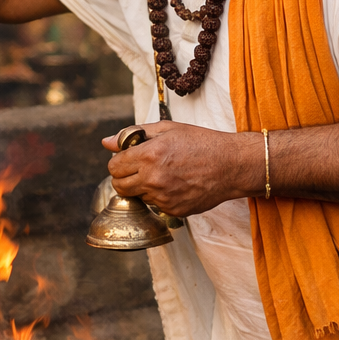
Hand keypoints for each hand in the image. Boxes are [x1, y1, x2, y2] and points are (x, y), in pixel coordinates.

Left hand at [102, 121, 263, 216]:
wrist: (232, 165)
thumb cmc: (201, 143)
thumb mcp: (167, 129)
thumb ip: (133, 135)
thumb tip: (106, 142)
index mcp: (148, 155)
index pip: (113, 167)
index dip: (118, 162)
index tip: (128, 160)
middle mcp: (153, 178)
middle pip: (119, 186)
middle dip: (124, 178)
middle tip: (139, 170)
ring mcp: (163, 197)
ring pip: (137, 196)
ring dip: (143, 188)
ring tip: (164, 175)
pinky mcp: (173, 210)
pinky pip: (155, 206)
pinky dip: (160, 197)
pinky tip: (176, 185)